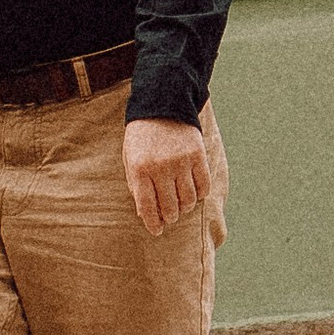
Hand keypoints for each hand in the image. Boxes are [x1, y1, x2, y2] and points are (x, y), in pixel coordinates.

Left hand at [123, 115, 209, 232]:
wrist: (163, 103)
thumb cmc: (142, 135)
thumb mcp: (130, 157)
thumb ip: (136, 185)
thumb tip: (145, 213)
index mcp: (140, 169)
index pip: (148, 207)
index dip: (153, 223)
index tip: (157, 231)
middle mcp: (161, 168)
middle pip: (170, 207)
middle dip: (170, 217)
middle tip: (170, 216)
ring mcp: (181, 162)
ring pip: (188, 200)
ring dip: (185, 208)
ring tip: (181, 205)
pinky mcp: (198, 155)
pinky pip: (203, 186)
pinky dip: (199, 194)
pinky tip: (193, 192)